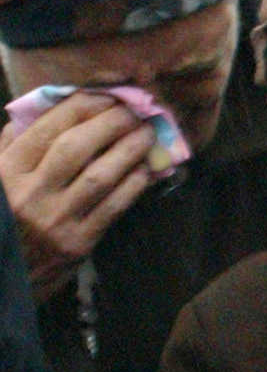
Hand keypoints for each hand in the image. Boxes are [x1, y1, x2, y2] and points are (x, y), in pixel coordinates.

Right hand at [0, 92, 156, 300]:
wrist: (5, 275)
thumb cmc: (6, 215)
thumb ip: (13, 143)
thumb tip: (45, 107)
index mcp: (5, 171)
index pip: (48, 129)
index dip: (82, 106)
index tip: (107, 96)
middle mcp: (28, 193)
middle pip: (76, 147)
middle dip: (111, 122)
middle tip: (136, 109)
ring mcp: (54, 219)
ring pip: (100, 175)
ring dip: (130, 149)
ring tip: (147, 133)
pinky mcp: (77, 243)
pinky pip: (114, 207)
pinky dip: (134, 184)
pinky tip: (148, 169)